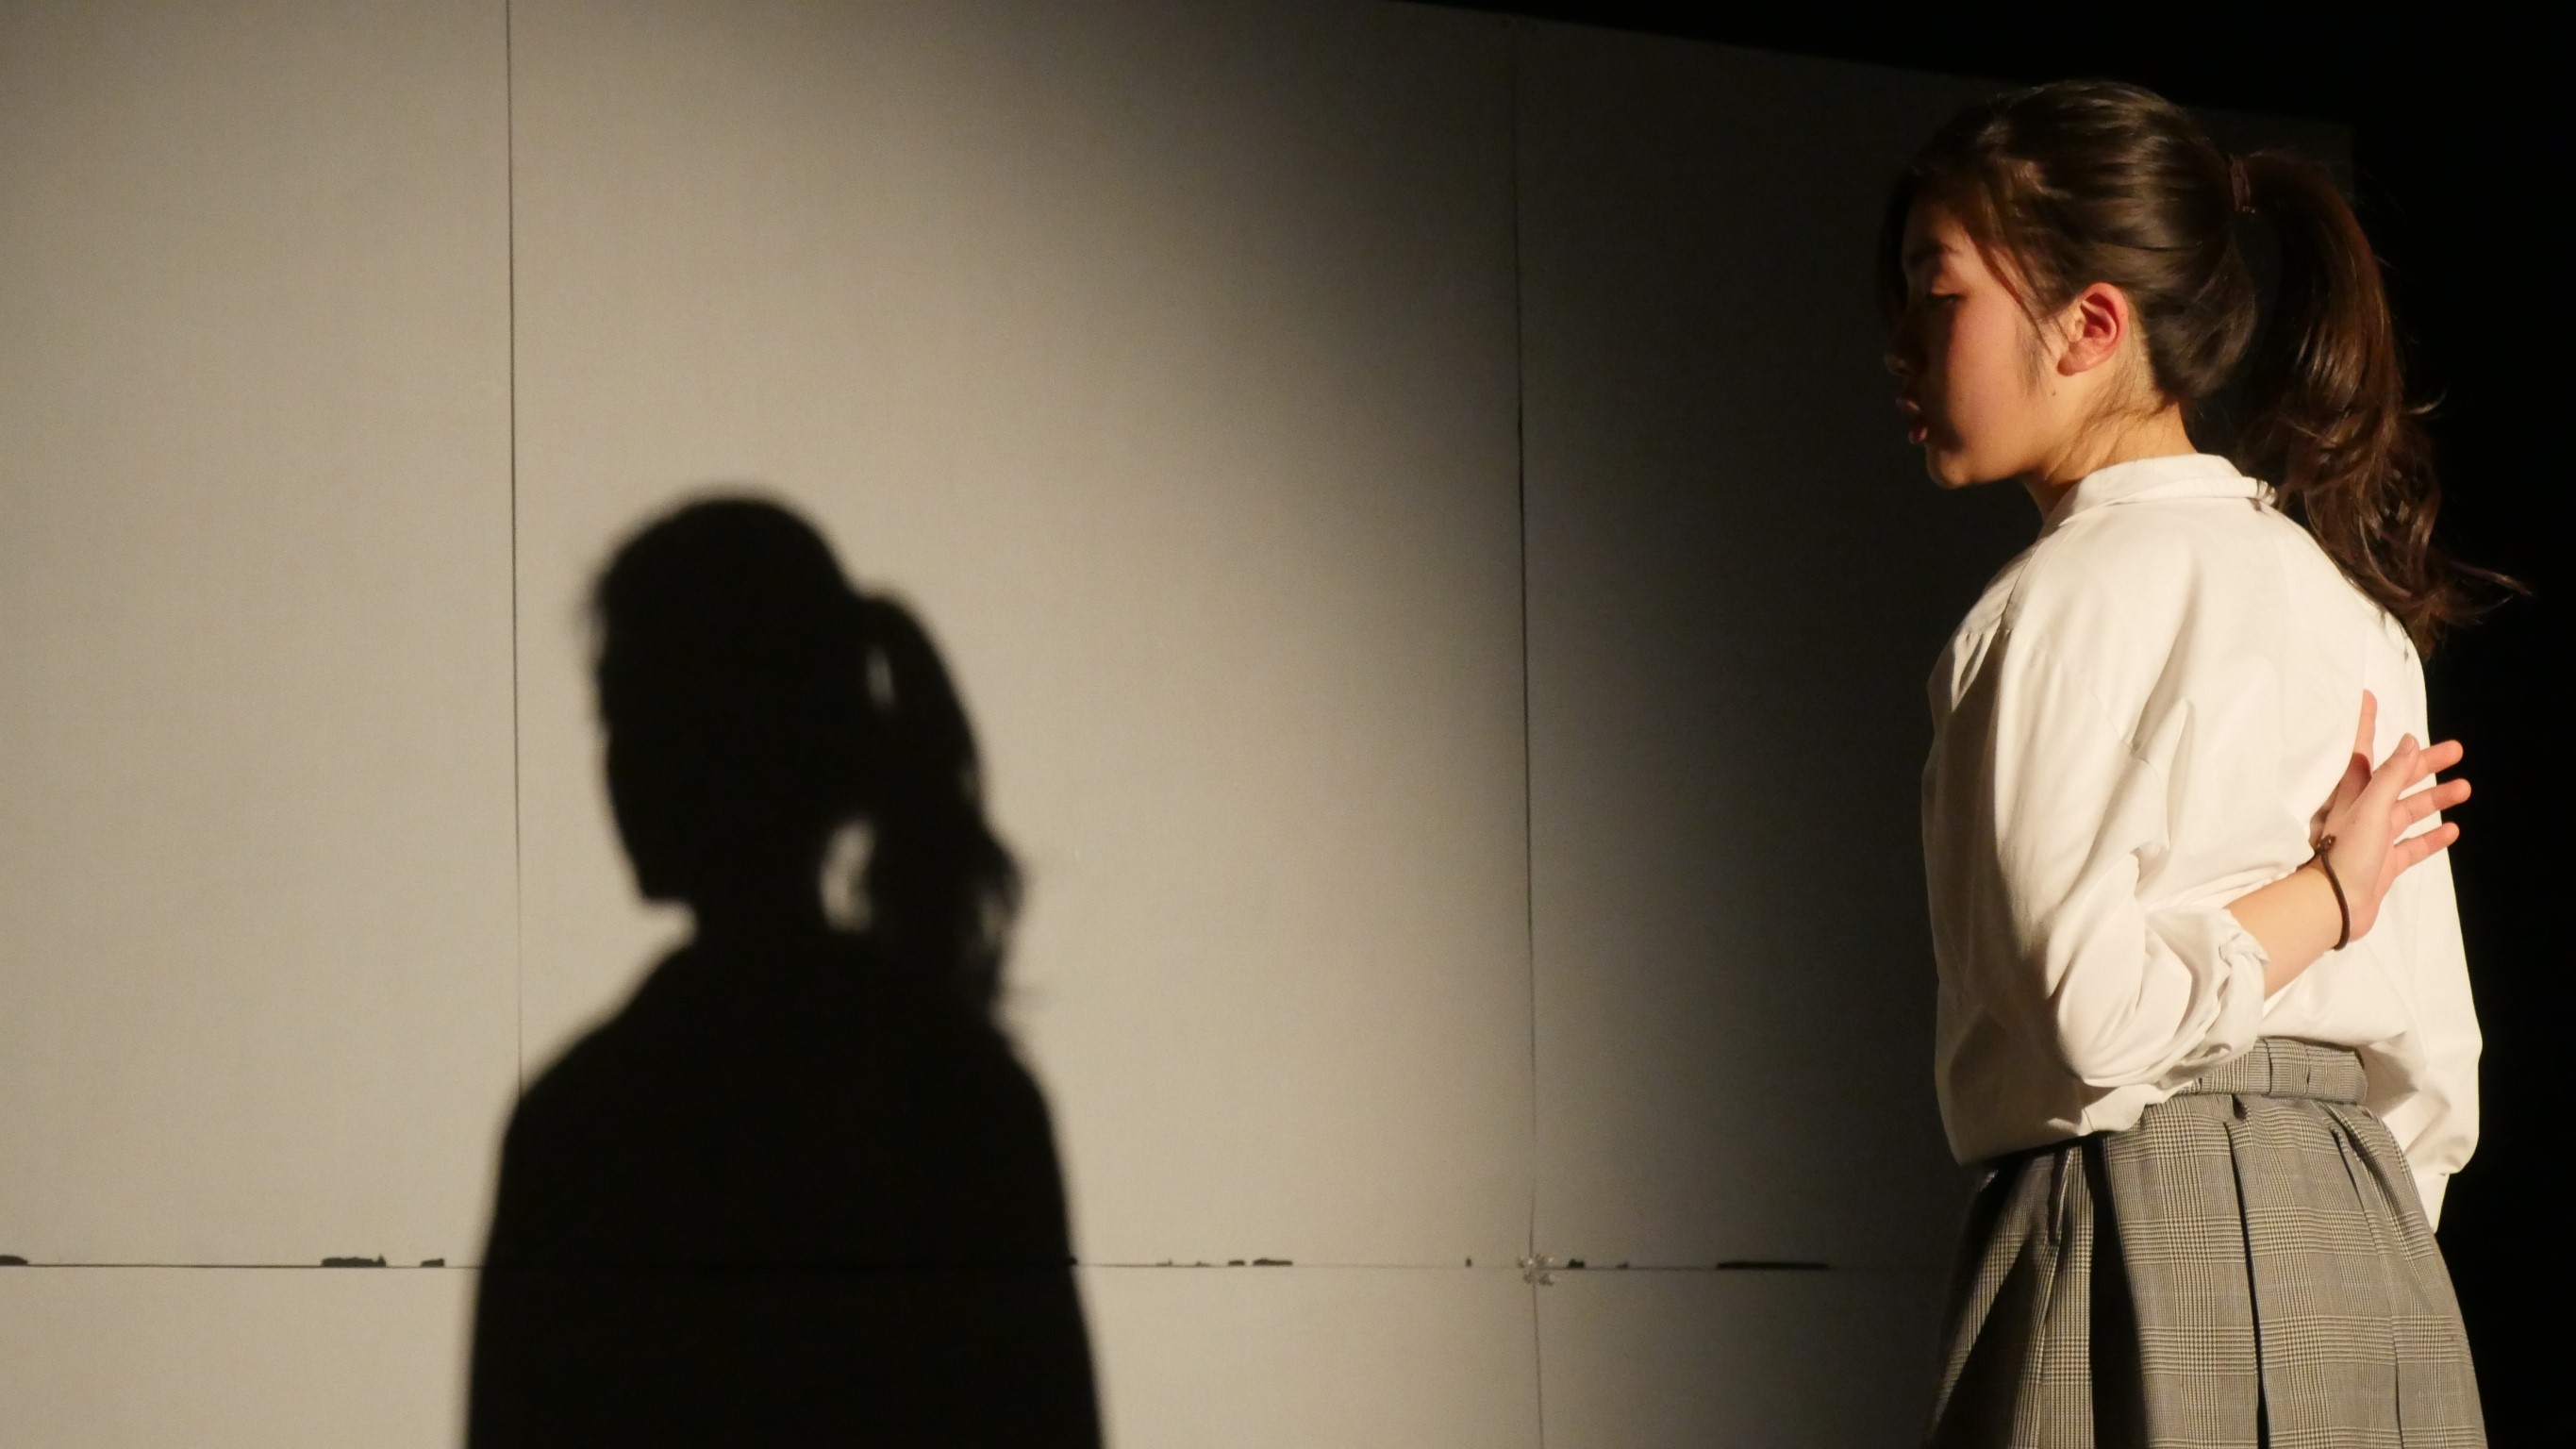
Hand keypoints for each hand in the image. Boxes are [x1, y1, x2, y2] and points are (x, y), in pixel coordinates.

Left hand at [2309, 690, 2469, 943]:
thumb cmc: (2345, 852)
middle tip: (2456, 750)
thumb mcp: (2370, 807)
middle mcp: (2361, 811)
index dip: (2365, 724)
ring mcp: (2374, 838)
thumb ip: (2391, 775)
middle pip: (2397, 780)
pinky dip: (2431, 838)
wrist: (2333, 904)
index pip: (2360, 750)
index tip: (2368, 698)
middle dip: (2425, 764)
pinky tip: (2451, 830)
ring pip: (2409, 811)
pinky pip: (2412, 846)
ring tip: (2465, 787)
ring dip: (2435, 799)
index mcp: (2351, 793)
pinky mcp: (2384, 864)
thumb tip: (2408, 741)